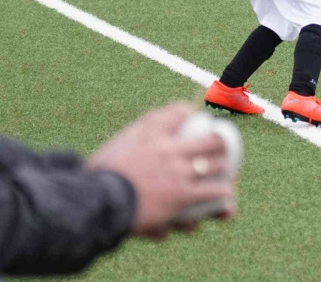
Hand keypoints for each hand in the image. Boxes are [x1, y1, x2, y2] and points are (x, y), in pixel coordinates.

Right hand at [87, 102, 234, 238]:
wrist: (94, 202)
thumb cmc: (96, 179)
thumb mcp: (108, 152)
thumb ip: (125, 147)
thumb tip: (139, 149)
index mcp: (149, 132)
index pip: (179, 112)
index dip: (192, 114)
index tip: (197, 119)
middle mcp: (170, 147)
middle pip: (211, 140)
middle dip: (221, 145)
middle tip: (223, 152)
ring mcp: (179, 170)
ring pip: (218, 167)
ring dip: (224, 174)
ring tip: (226, 181)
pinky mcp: (183, 194)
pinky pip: (213, 195)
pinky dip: (221, 201)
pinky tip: (226, 208)